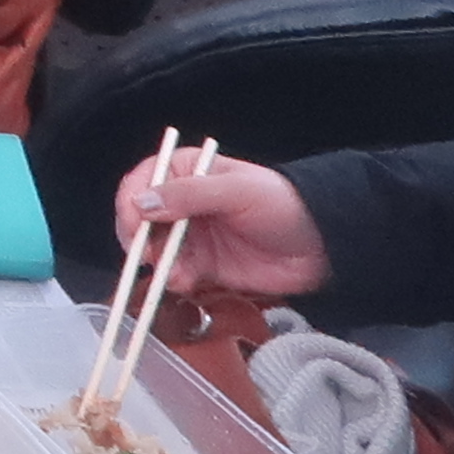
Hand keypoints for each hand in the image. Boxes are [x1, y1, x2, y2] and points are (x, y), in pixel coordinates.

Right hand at [120, 147, 329, 300]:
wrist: (322, 246)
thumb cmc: (283, 205)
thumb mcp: (237, 191)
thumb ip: (189, 195)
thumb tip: (141, 202)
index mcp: (184, 171)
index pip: (140, 183)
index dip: (130, 204)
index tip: (134, 225)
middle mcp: (181, 203)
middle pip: (140, 221)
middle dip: (142, 240)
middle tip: (151, 256)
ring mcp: (191, 237)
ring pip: (155, 251)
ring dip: (160, 264)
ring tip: (178, 275)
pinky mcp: (203, 266)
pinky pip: (176, 274)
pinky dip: (175, 280)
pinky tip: (187, 282)